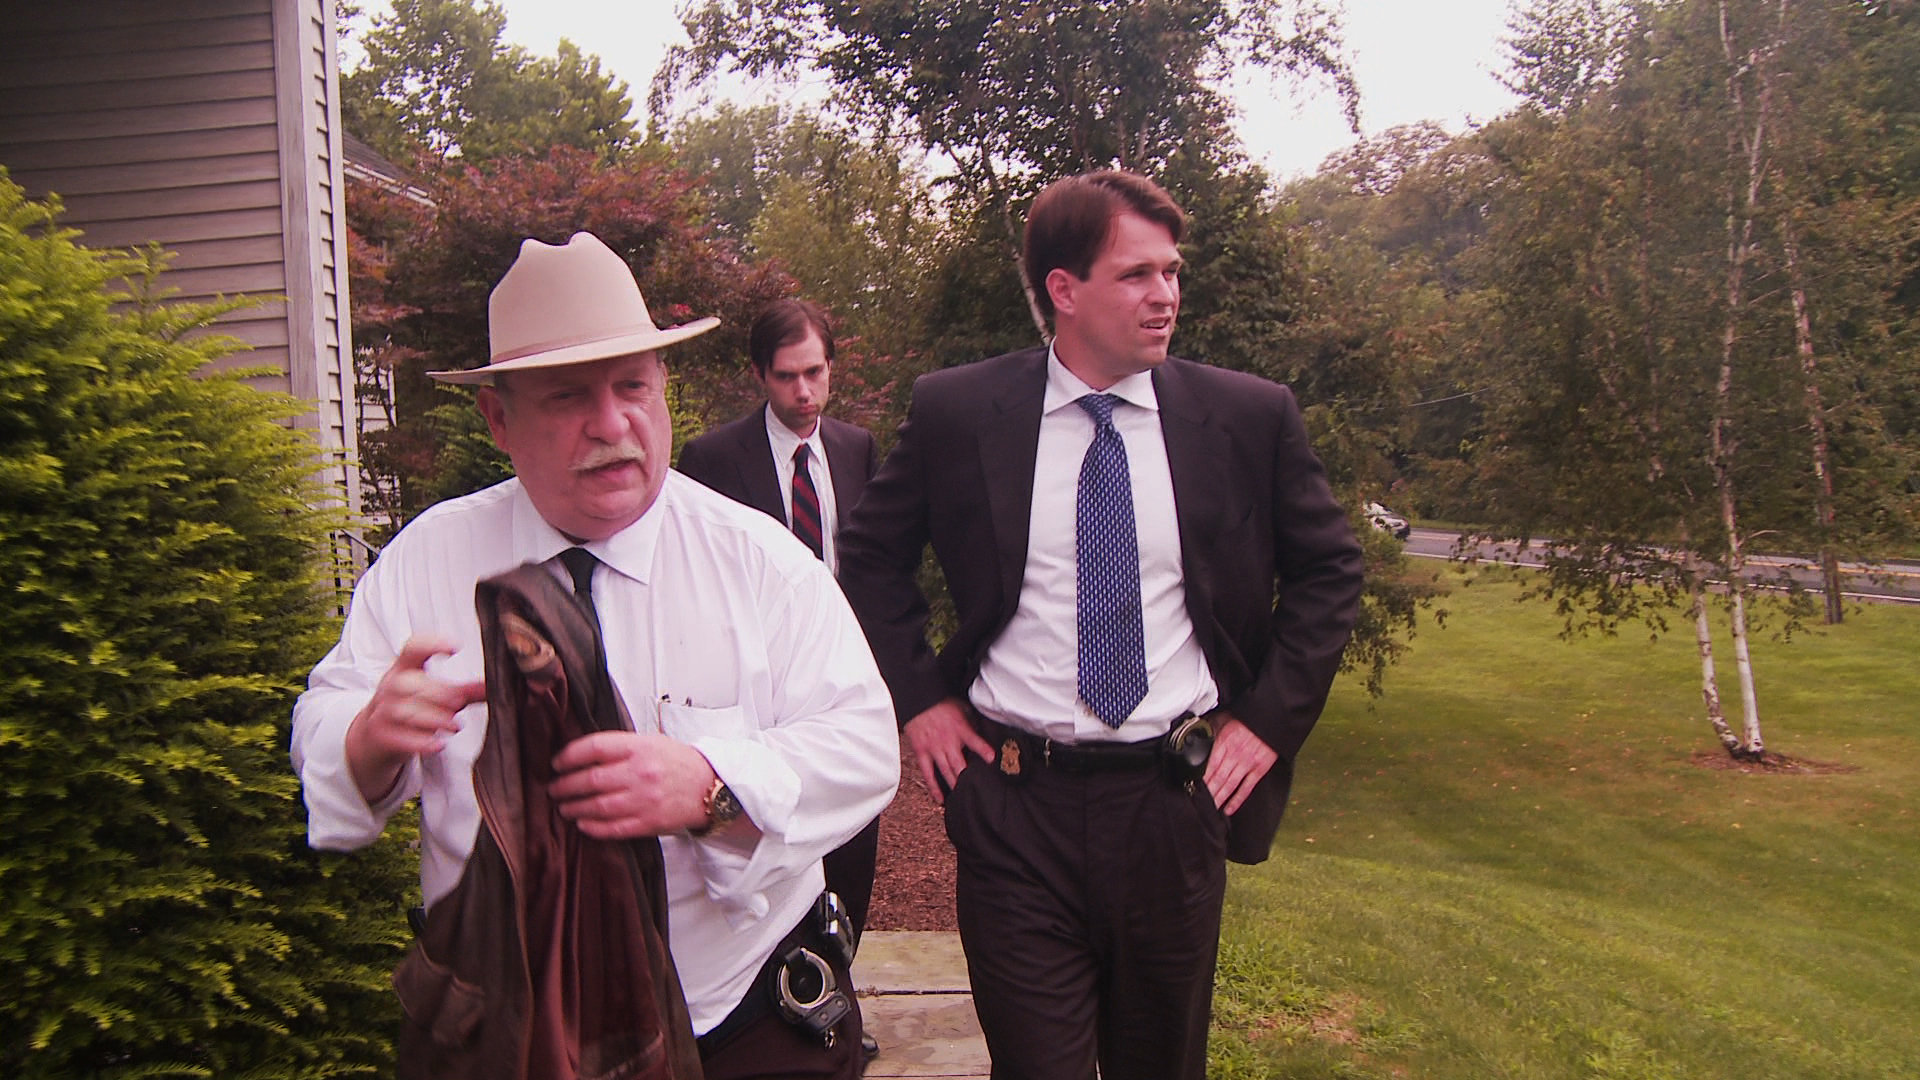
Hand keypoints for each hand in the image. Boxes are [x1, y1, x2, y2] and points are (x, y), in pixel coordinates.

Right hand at [345, 636, 485, 802]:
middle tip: (459, 702)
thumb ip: (464, 690)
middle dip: (436, 692)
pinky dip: (421, 742)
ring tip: (455, 724)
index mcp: (404, 668)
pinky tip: (439, 744)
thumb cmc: (411, 706)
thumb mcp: (434, 694)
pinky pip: (398, 738)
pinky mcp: (382, 736)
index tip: (456, 646)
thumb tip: (494, 686)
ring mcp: (382, 712)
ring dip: (432, 718)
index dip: (432, 643)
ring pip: (403, 711)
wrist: (373, 737)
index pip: (411, 648)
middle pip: (406, 683)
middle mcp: (390, 687)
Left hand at [549, 731, 729, 838]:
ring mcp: (644, 800)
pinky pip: (613, 828)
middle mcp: (640, 772)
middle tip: (554, 788)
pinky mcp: (649, 822)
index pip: (593, 748)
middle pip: (590, 779)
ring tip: (564, 807)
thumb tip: (582, 754)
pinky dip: (593, 827)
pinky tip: (583, 824)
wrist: (711, 787)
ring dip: (574, 808)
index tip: (557, 763)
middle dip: (565, 786)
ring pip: (597, 806)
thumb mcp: (651, 742)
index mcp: (639, 747)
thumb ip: (620, 746)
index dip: (569, 756)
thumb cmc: (678, 763)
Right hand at [903, 698, 994, 804]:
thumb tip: (984, 728)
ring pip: (945, 771)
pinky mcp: (921, 753)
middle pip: (959, 764)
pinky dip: (933, 788)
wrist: (918, 701)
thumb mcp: (961, 707)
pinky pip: (928, 773)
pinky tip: (940, 798)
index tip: (991, 759)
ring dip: (954, 785)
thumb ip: (972, 721)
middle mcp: (947, 741)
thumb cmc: (939, 704)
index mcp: (959, 729)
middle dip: (966, 778)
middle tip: (974, 789)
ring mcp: (934, 749)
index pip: (974, 741)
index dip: (983, 750)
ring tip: (961, 796)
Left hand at [1202, 713, 1276, 815]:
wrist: (1270, 719)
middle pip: (1217, 777)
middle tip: (1197, 804)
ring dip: (1219, 798)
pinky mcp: (1259, 769)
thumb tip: (1195, 733)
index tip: (1191, 787)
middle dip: (1207, 792)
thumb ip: (1210, 728)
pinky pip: (1246, 788)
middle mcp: (1235, 754)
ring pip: (1229, 785)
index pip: (1208, 764)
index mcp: (1224, 741)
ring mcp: (1248, 763)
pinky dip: (1237, 800)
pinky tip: (1228, 809)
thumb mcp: (1224, 717)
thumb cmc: (1246, 718)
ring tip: (1210, 809)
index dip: (1199, 778)